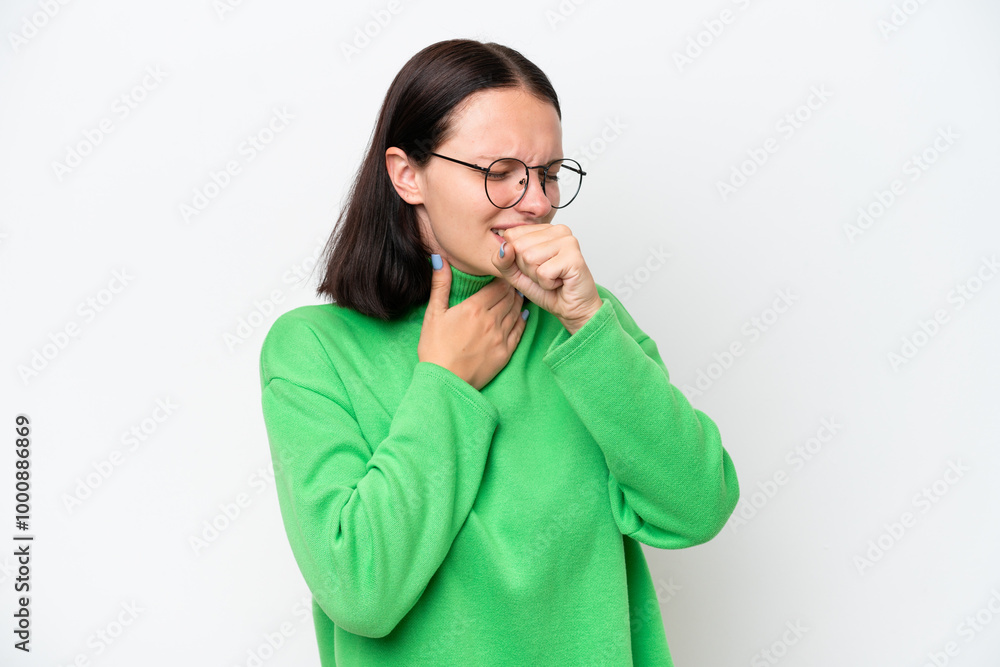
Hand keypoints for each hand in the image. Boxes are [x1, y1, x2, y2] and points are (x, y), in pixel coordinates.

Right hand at [418, 254, 527, 390]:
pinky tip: (522, 315)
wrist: (444, 382)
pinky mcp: (506, 353)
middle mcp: (492, 320)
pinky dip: (522, 320)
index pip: (498, 285)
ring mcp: (501, 337)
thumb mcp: (434, 314)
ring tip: (516, 295)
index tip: (502, 273)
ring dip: (517, 301)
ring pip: (516, 311)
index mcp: (474, 307)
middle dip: (510, 288)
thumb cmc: (435, 348)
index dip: (502, 277)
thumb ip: (440, 285)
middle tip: (511, 282)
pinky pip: (519, 331)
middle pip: (509, 297)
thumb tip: (440, 259)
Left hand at [491, 224, 601, 334]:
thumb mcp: (516, 275)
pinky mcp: (574, 256)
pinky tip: (560, 282)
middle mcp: (557, 230)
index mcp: (543, 229)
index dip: (516, 259)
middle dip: (527, 269)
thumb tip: (504, 247)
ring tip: (553, 278)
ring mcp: (567, 241)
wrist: (572, 309)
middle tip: (545, 274)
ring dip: (537, 277)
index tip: (535, 266)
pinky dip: (547, 283)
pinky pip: (543, 272)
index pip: (511, 236)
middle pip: (519, 246)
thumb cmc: (548, 290)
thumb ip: (503, 261)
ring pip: (530, 258)